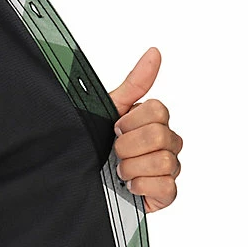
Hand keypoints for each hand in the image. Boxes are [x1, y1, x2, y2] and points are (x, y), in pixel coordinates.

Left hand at [107, 47, 182, 212]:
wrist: (79, 182)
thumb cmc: (95, 147)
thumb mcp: (108, 112)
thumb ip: (133, 85)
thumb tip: (154, 52)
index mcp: (154, 122)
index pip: (157, 110)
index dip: (131, 121)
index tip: (114, 129)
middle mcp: (166, 143)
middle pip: (160, 135)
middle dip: (128, 146)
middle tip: (114, 153)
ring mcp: (168, 169)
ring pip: (164, 161)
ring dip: (133, 167)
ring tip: (119, 171)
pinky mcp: (165, 194)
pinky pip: (166, 186)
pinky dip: (142, 186)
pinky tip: (129, 186)